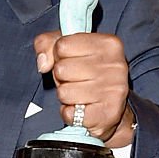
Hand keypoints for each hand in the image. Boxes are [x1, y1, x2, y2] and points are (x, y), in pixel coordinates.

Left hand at [34, 30, 133, 145]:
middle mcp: (115, 65)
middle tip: (76, 80)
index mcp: (108, 43)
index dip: (59, 56)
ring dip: (65, 96)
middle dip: (61, 77)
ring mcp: (113, 90)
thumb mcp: (67, 49)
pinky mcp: (108, 113)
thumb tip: (43, 63)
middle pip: (61, 69)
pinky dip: (69, 113)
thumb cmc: (86, 74)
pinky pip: (69, 113)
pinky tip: (82, 108)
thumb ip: (46, 44)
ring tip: (80, 94)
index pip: (62, 45)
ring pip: (63, 92)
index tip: (72, 61)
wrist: (110, 107)